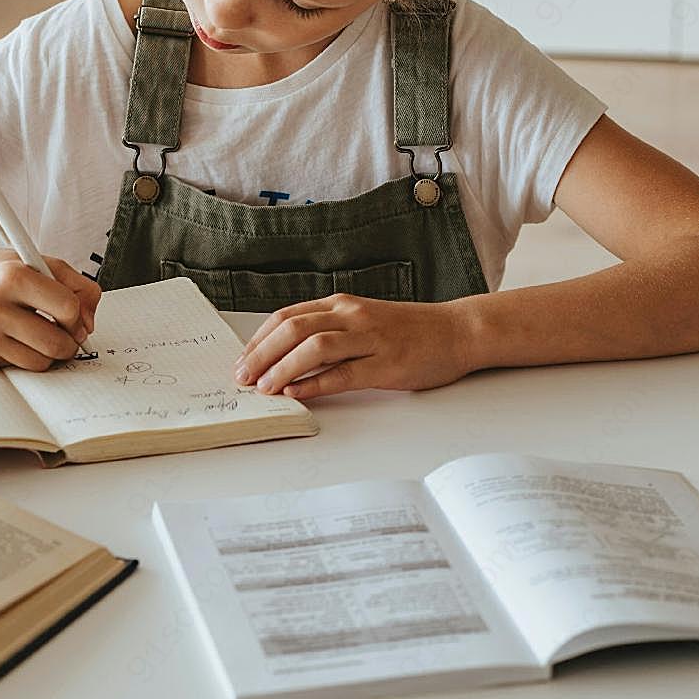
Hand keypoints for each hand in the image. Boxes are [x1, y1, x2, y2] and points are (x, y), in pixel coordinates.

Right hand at [0, 248, 100, 369]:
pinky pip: (21, 367)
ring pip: (42, 362)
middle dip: (70, 341)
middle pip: (57, 343)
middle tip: (66, 332)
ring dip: (50, 351)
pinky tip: (16, 336)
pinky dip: (26, 355)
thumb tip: (89, 323)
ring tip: (40, 331)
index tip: (73, 313)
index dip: (78, 314)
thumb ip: (75, 284)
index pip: (67, 308)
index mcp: (12, 276)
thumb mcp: (36, 261)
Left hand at [232, 294, 473, 400]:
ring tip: (263, 387)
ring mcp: (369, 339)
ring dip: (283, 367)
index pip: (288, 316)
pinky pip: (343, 374)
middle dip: (261, 353)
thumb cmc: (409, 330)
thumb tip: (288, 355)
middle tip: (242, 376)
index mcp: (342, 304)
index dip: (259, 338)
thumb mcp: (363, 321)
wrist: (456, 331)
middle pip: (293, 328)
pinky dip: (316, 384)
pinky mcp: (386, 364)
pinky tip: (297, 394)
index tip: (242, 359)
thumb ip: (330, 331)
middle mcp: (351, 315)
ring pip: (314, 347)